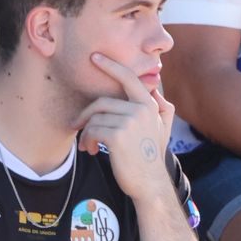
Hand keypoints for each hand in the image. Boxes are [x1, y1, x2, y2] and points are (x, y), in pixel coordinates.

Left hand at [71, 55, 172, 201]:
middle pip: (101, 102)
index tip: (94, 57)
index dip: (110, 65)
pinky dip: (87, 141)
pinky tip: (90, 151)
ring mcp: (130, 122)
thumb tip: (157, 91)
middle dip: (85, 115)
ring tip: (88, 145)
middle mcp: (141, 109)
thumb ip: (161, 109)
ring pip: (95, 118)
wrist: (149, 183)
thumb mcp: (162, 130)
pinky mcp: (117, 136)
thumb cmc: (150, 157)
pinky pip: (93, 130)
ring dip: (86, 133)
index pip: (128, 78)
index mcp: (149, 105)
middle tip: (77, 126)